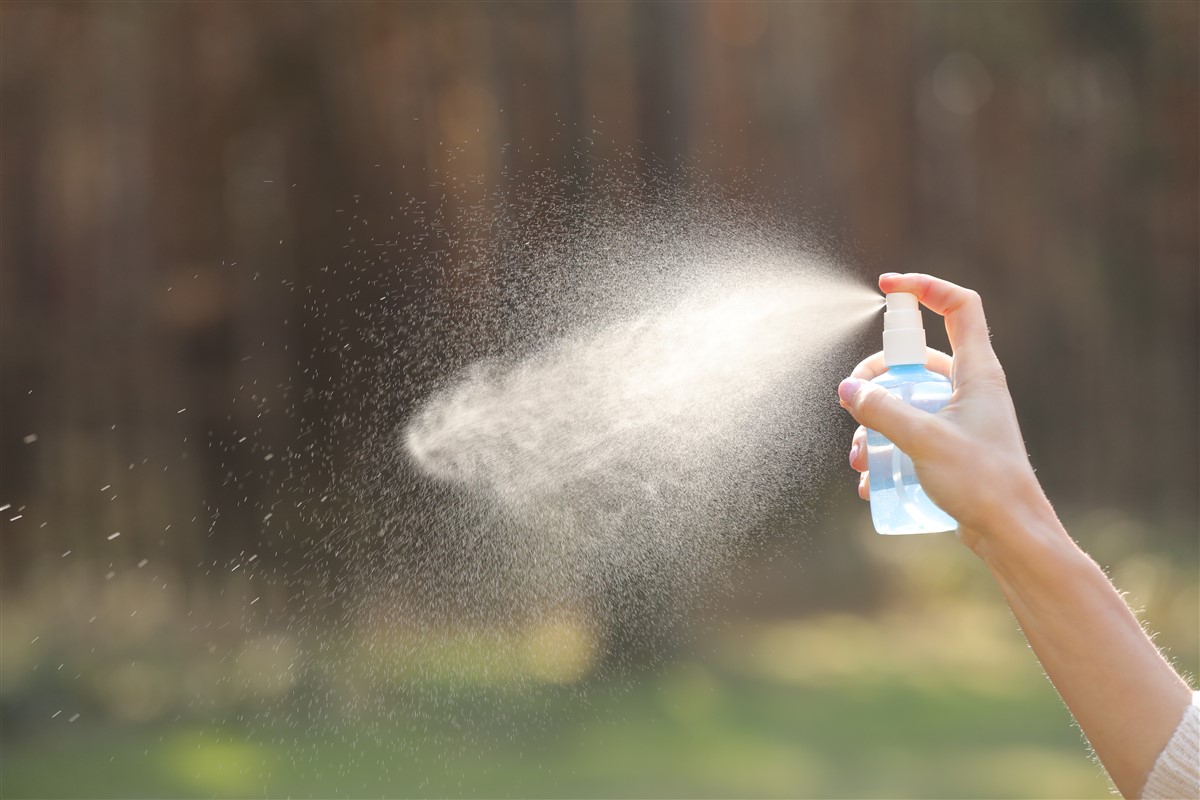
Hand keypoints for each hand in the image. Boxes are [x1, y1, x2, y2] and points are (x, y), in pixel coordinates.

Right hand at [838, 273, 1044, 550]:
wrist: (1011, 534)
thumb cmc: (982, 482)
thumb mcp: (924, 441)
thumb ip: (883, 412)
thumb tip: (848, 391)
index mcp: (978, 372)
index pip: (958, 307)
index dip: (925, 288)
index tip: (888, 288)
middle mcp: (970, 389)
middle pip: (915, 361)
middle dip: (876, 378)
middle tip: (852, 400)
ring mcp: (960, 420)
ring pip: (907, 403)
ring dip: (874, 424)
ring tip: (858, 457)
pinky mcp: (951, 449)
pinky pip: (910, 435)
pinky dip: (885, 451)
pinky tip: (871, 482)